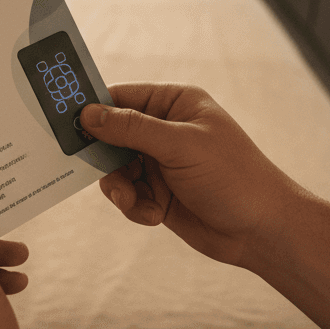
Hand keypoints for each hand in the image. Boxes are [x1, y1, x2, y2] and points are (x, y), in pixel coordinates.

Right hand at [81, 83, 305, 267]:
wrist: (263, 231)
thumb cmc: (233, 177)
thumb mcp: (180, 145)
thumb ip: (131, 128)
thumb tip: (88, 114)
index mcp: (174, 103)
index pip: (121, 97)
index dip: (93, 109)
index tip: (66, 123)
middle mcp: (164, 129)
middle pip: (111, 135)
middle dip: (105, 158)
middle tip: (100, 171)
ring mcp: (160, 162)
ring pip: (114, 168)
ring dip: (120, 187)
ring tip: (134, 201)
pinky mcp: (158, 192)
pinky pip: (127, 194)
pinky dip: (134, 206)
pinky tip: (153, 215)